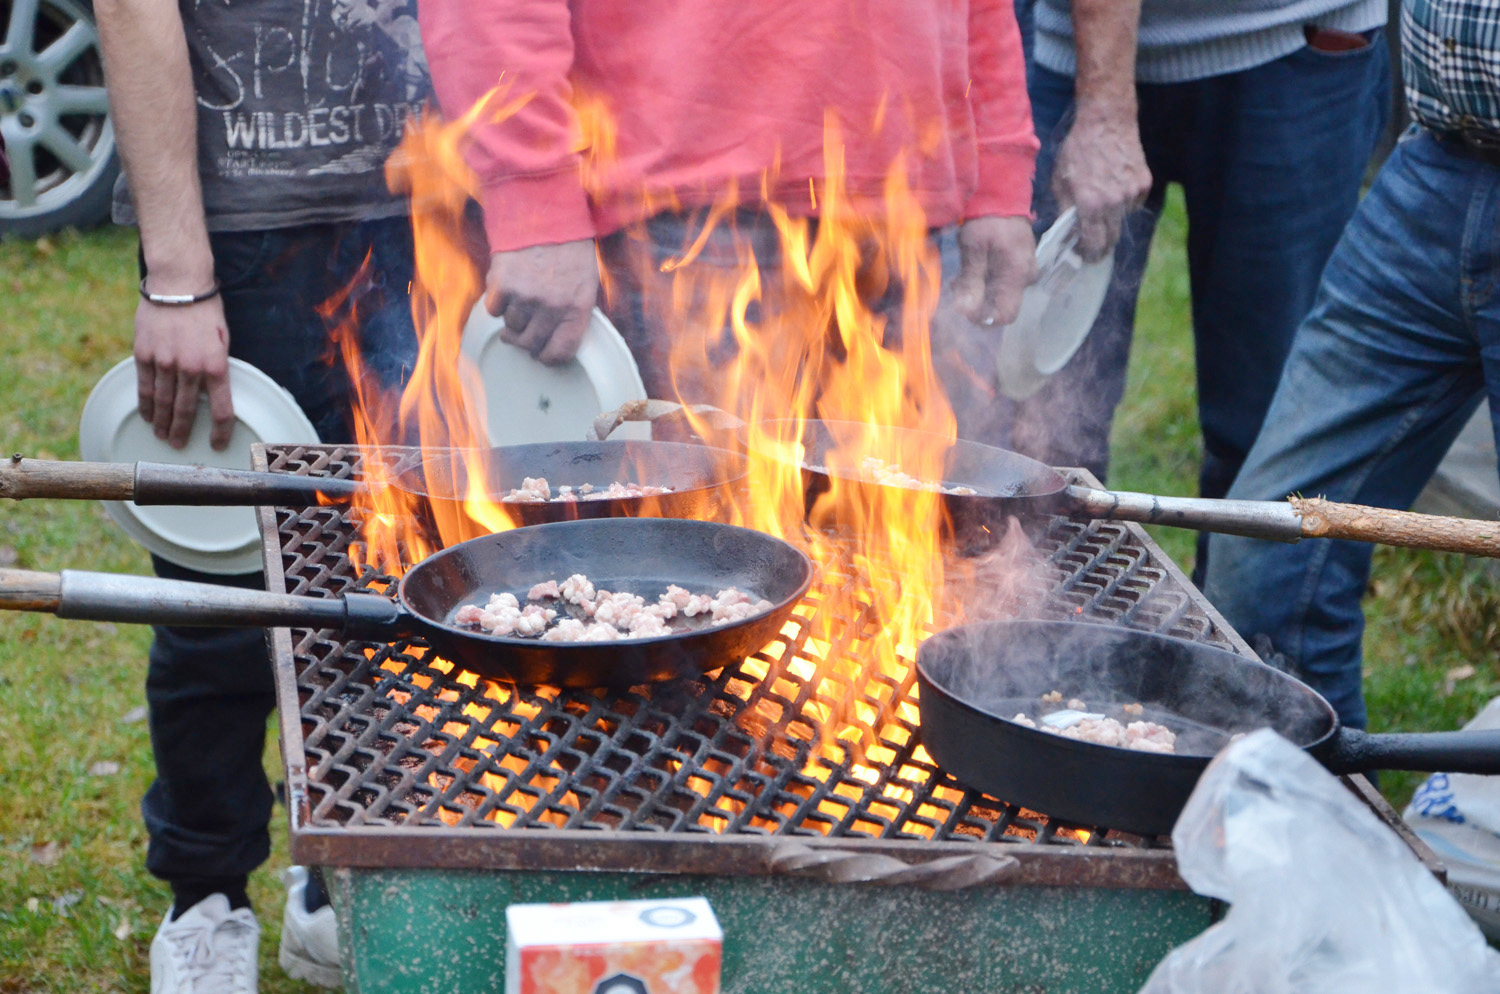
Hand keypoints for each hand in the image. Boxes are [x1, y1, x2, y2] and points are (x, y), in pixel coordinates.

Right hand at [133, 292, 233, 450]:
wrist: (178, 283)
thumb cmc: (205, 309)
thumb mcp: (224, 339)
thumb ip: (217, 365)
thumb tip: (213, 390)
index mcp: (216, 366)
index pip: (222, 410)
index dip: (221, 432)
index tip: (219, 444)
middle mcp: (190, 368)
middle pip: (186, 411)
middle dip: (182, 432)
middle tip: (178, 444)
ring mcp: (164, 362)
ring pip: (162, 402)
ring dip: (162, 422)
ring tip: (161, 435)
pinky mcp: (144, 354)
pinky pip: (144, 386)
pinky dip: (145, 403)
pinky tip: (146, 415)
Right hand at [485, 240, 599, 364]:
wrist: (545, 212)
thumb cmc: (569, 249)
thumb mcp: (586, 282)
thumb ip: (574, 312)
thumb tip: (557, 340)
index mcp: (577, 307)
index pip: (561, 352)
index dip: (549, 357)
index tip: (542, 354)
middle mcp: (552, 306)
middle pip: (531, 345)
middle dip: (527, 342)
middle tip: (524, 333)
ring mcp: (526, 296)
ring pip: (511, 329)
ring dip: (512, 321)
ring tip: (518, 304)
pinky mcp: (503, 284)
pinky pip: (494, 311)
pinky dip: (497, 304)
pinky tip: (506, 291)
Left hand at [951, 216, 1037, 326]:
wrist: (1002, 193)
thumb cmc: (987, 219)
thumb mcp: (973, 248)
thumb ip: (971, 280)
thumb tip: (964, 311)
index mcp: (1017, 275)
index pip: (1006, 315)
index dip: (983, 318)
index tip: (963, 306)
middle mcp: (1026, 277)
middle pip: (1001, 305)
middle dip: (976, 302)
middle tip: (956, 285)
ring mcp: (1024, 270)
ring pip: (999, 294)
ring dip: (978, 291)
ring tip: (960, 276)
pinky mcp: (1019, 263)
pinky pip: (1002, 282)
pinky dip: (984, 281)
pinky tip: (970, 269)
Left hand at [1051, 106, 1150, 261]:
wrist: (1106, 120)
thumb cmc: (1078, 149)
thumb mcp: (1060, 180)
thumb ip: (1064, 210)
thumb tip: (1066, 234)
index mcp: (1091, 204)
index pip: (1093, 244)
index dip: (1088, 255)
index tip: (1084, 256)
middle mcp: (1114, 202)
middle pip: (1111, 239)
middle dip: (1100, 245)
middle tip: (1091, 244)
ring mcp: (1132, 193)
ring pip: (1122, 220)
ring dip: (1111, 220)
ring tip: (1100, 203)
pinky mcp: (1144, 183)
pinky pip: (1133, 204)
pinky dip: (1123, 202)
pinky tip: (1114, 186)